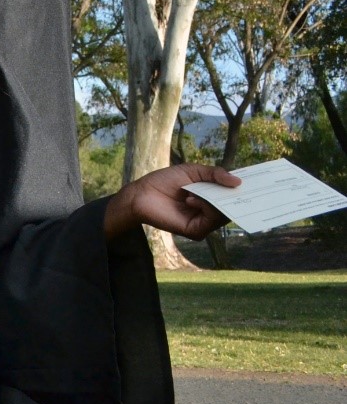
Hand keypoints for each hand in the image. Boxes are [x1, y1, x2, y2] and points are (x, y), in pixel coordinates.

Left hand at [103, 163, 239, 241]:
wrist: (141, 193)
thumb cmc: (165, 180)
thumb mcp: (193, 171)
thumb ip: (215, 174)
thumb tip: (239, 181)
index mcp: (212, 196)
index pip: (234, 196)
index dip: (247, 190)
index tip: (262, 183)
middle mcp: (211, 211)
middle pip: (234, 207)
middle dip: (240, 198)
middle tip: (247, 188)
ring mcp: (204, 222)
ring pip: (224, 215)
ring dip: (215, 202)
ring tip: (197, 192)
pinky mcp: (195, 231)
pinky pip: (210, 222)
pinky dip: (204, 209)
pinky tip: (191, 200)